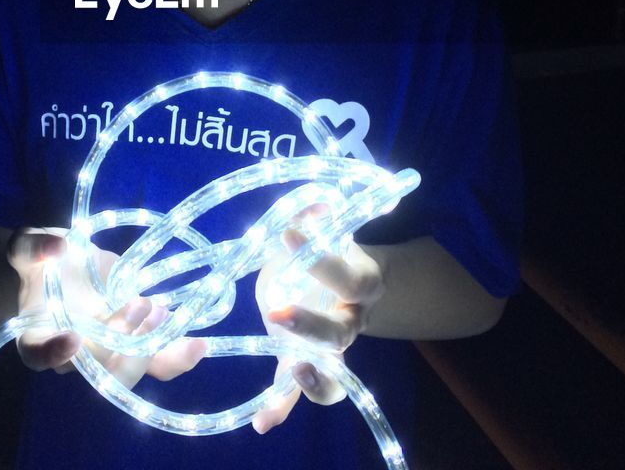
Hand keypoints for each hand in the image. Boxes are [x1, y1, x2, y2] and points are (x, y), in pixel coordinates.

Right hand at [6, 228, 205, 389]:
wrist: (65, 268)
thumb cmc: (40, 262)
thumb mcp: (28, 246)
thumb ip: (34, 246)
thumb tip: (55, 248)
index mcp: (37, 335)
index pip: (38, 355)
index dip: (53, 354)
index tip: (73, 338)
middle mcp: (73, 355)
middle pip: (96, 370)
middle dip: (120, 345)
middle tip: (136, 305)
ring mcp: (108, 352)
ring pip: (129, 372)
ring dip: (149, 348)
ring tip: (160, 311)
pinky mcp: (135, 342)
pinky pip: (157, 362)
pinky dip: (178, 356)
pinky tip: (199, 345)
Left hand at [252, 206, 385, 433]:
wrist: (341, 279)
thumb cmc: (327, 247)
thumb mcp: (323, 228)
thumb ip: (318, 217)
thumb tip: (313, 202)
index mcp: (362, 283)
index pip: (349, 276)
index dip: (323, 259)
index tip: (289, 232)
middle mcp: (353, 321)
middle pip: (340, 333)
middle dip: (309, 324)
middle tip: (275, 309)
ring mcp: (333, 350)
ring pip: (333, 374)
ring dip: (312, 378)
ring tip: (292, 369)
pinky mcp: (308, 365)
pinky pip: (302, 394)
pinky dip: (283, 408)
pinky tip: (262, 422)